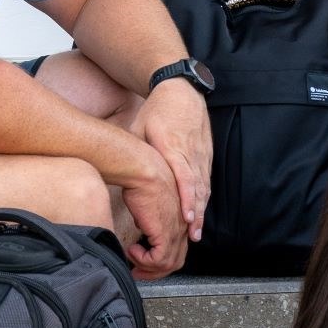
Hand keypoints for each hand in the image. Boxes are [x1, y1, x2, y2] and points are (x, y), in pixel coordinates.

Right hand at [117, 149, 188, 278]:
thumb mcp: (149, 203)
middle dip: (156, 272)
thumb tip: (142, 226)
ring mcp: (176, 230)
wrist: (144, 170)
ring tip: (133, 261)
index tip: (145, 263)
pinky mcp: (165, 232)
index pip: (177, 250)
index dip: (161, 261)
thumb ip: (150, 217)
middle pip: (176, 261)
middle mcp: (182, 227)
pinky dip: (144, 260)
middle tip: (139, 273)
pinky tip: (132, 251)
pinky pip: (159, 259)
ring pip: (168, 264)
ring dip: (148, 268)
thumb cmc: (143, 180)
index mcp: (181, 219)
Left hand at [137, 79, 211, 240]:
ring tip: (196, 234)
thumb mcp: (140, 127)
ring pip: (203, 189)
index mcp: (174, 147)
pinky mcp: (205, 157)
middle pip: (197, 189)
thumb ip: (136, 151)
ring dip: (201, 212)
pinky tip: (199, 215)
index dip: (187, 199)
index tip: (187, 217)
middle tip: (193, 237)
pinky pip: (205, 182)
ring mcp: (201, 156)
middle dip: (196, 214)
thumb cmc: (157, 111)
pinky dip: (203, 200)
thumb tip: (122, 173)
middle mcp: (191, 154)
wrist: (182, 91)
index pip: (184, 178)